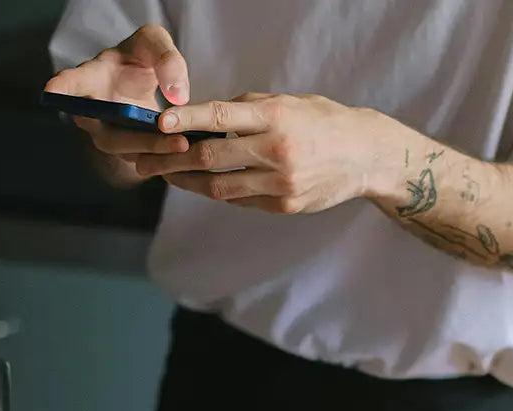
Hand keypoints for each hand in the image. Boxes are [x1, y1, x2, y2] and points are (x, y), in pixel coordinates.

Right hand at [44, 24, 193, 159]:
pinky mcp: (127, 150)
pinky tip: (188, 153)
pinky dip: (165, 159)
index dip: (61, 88)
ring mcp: (107, 135)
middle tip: (175, 140)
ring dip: (156, 152)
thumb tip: (178, 96)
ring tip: (185, 145)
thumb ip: (167, 59)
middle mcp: (92, 112)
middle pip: (109, 135)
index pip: (70, 83)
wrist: (142, 77)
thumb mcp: (154, 42)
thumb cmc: (139, 56)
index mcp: (90, 78)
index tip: (51, 91)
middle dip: (142, 140)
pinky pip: (142, 160)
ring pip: (127, 152)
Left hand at [133, 93, 395, 213]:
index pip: (221, 115)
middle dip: (172, 159)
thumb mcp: (289, 103)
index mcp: (276, 116)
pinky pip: (240, 200)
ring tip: (167, 176)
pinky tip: (204, 185)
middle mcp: (277, 149)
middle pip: (210, 156)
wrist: (366, 155)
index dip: (186, 120)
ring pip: (219, 186)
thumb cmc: (322, 122)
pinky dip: (219, 192)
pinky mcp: (285, 206)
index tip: (158, 123)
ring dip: (188, 182)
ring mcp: (281, 182)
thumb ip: (248, 109)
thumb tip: (204, 117)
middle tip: (145, 160)